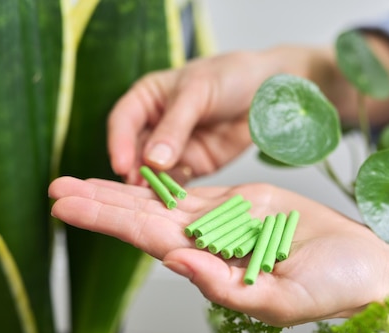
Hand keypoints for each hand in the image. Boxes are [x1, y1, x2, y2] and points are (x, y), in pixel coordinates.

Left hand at [49, 176, 388, 326]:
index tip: (66, 206)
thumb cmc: (333, 289)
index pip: (145, 240)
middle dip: (97, 203)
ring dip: (119, 190)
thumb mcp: (283, 301)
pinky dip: (159, 182)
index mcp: (209, 267)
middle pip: (140, 219)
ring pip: (158, 202)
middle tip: (54, 188)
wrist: (362, 267)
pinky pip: (189, 191)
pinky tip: (133, 176)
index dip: (105, 220)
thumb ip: (228, 289)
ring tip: (78, 179)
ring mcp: (219, 223)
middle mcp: (205, 244)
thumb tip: (176, 264)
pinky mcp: (239, 203)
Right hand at [108, 51, 260, 184]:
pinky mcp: (193, 165)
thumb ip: (175, 126)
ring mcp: (173, 149)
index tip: (122, 164)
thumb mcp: (198, 92)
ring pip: (153, 171)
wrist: (268, 92)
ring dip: (151, 185)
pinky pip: (176, 182)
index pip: (123, 122)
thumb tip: (152, 160)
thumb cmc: (230, 76)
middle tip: (136, 188)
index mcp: (147, 99)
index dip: (119, 144)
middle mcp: (155, 126)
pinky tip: (173, 200)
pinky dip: (173, 192)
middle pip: (135, 152)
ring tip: (153, 198)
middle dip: (134, 171)